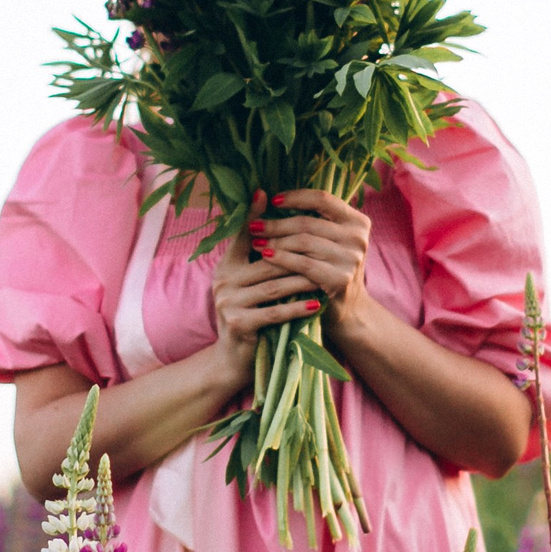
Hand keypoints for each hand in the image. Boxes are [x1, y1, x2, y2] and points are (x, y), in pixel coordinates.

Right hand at [207, 228, 323, 382]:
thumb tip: (287, 227)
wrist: (233, 358)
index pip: (243, 235)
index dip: (255, 215)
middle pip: (267, 262)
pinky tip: (316, 304)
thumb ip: (263, 259)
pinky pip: (274, 312)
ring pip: (274, 286)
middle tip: (326, 249)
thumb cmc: (251, 314)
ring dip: (303, 281)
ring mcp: (228, 303)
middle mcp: (223, 280)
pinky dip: (296, 309)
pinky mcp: (238, 324)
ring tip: (326, 277)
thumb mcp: (251, 284)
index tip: (269, 193)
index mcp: (226, 265)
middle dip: (298, 256)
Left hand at [250, 188, 372, 339]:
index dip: (295, 197)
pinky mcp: (340, 278)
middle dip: (277, 224)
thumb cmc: (330, 267)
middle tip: (254, 226)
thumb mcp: (329, 240)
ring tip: (255, 242)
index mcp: (358, 221)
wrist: (348, 308)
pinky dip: (281, 259)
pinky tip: (265, 256)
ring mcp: (351, 258)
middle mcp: (358, 237)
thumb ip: (313, 219)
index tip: (273, 200)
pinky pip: (303, 264)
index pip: (322, 199)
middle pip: (308, 222)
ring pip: (303, 242)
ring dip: (275, 241)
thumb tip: (267, 195)